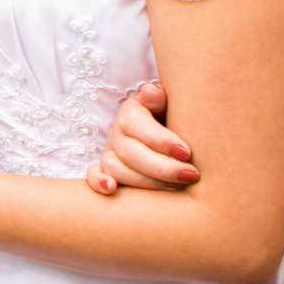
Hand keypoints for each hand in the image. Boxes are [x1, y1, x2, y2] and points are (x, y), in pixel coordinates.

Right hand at [83, 81, 198, 195]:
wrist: (169, 129)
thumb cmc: (173, 117)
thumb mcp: (171, 103)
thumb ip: (162, 98)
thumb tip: (152, 94)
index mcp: (131, 112)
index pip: (137, 124)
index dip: (161, 140)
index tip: (186, 152)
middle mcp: (117, 132)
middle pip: (129, 152)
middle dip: (162, 167)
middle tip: (191, 175)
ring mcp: (109, 152)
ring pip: (115, 168)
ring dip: (145, 183)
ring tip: (176, 188)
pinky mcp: (106, 170)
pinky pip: (93, 176)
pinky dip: (98, 182)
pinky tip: (111, 189)